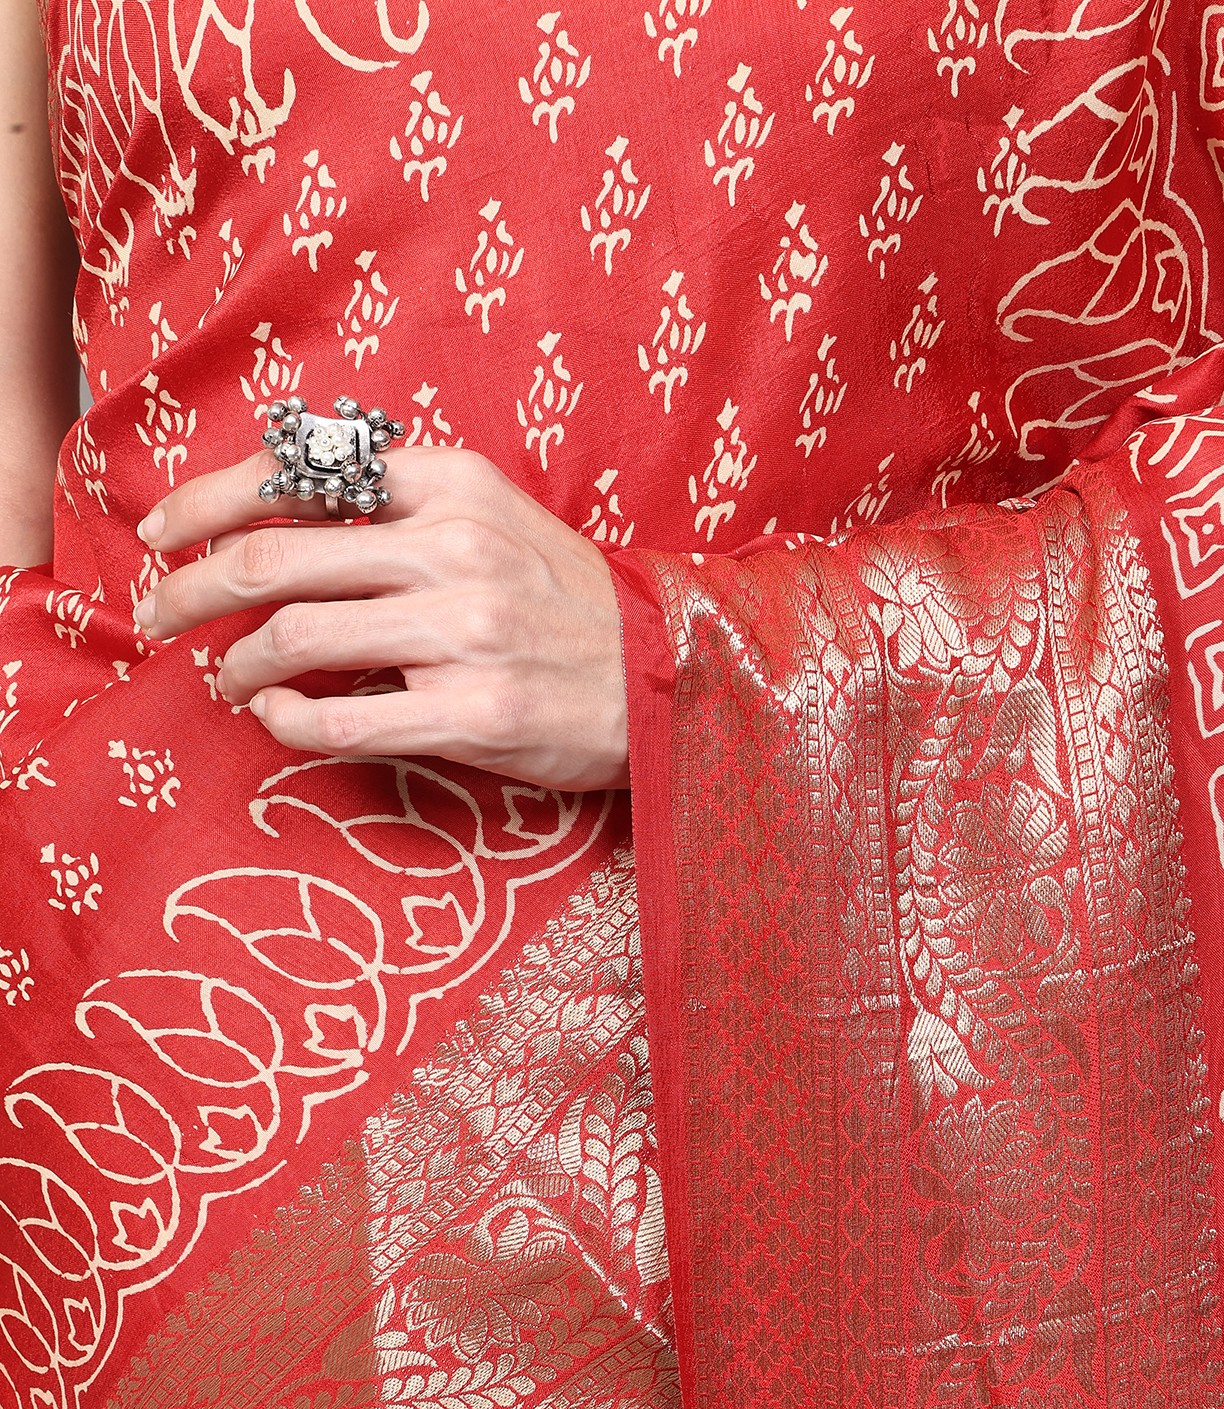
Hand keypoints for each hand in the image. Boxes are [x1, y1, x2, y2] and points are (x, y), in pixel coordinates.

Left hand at [133, 447, 628, 790]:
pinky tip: (278, 718)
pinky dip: (286, 719)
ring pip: (294, 639)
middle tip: (155, 618)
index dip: (208, 504)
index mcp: (453, 485)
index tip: (162, 536)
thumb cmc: (567, 605)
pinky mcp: (473, 712)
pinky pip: (340, 718)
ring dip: (235, 665)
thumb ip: (401, 510)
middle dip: (189, 592)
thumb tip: (277, 526)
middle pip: (273, 560)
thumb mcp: (496, 520)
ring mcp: (464, 634)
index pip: (298, 475)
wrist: (669, 677)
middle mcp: (454, 550)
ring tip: (226, 681)